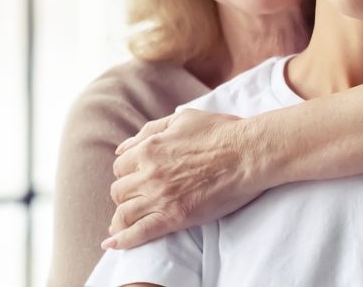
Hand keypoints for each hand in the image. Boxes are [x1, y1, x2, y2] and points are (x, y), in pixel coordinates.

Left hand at [103, 109, 261, 249]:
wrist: (249, 153)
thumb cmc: (222, 132)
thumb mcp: (183, 119)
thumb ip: (150, 130)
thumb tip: (122, 148)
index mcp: (150, 149)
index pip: (121, 167)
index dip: (129, 173)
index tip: (139, 178)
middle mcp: (149, 173)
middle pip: (119, 191)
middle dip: (127, 194)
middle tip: (141, 196)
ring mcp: (160, 197)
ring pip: (124, 212)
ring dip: (124, 216)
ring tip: (127, 221)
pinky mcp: (174, 217)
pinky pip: (139, 233)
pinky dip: (123, 240)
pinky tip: (113, 244)